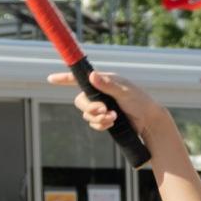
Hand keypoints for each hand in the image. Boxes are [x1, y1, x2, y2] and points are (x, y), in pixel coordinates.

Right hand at [47, 69, 166, 142]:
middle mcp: (100, 93)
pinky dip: (100, 125)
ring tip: (113, 118)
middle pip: (80, 101)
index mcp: (104, 81)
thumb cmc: (140, 102)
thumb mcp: (125, 92)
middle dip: (90, 108)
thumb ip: (108, 85)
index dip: (65, 78)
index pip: (80, 78)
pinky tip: (112, 124)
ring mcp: (102, 106)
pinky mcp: (105, 118)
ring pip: (87, 114)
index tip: (51, 79)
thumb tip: (91, 75)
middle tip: (103, 111)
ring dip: (97, 119)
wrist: (149, 121)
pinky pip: (94, 123)